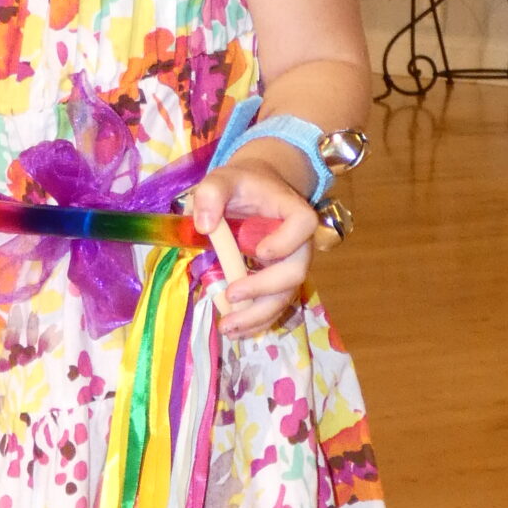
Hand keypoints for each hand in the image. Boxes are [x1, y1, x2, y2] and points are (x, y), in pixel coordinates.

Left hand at [185, 145, 318, 339]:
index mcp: (291, 210)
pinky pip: (274, 305)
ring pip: (285, 296)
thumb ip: (210, 194)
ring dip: (258, 315)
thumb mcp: (221, 178)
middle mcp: (299, 242)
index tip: (259, 251)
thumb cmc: (241, 185)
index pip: (303, 224)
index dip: (286, 241)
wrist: (255, 191)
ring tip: (227, 327)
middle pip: (295, 271)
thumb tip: (203, 226)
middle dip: (264, 290)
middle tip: (230, 297)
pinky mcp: (278, 281)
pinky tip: (233, 329)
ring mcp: (290, 264)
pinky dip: (256, 320)